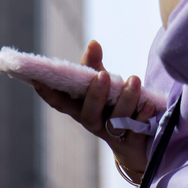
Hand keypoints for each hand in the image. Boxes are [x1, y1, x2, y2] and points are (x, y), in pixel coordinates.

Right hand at [31, 40, 157, 177]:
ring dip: (125, 100)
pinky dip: (143, 115)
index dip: (48, 93)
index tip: (37, 79)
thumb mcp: (104, 83)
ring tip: (134, 79)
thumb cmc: (113, 105)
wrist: (135, 144)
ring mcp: (112, 135)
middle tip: (103, 74)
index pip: (62, 103)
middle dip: (95, 95)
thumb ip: (95, 64)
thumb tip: (93, 43)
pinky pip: (137, 131)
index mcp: (82, 109)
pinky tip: (149, 102)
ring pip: (116, 121)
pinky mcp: (132, 143)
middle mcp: (94, 123)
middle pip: (89, 114)